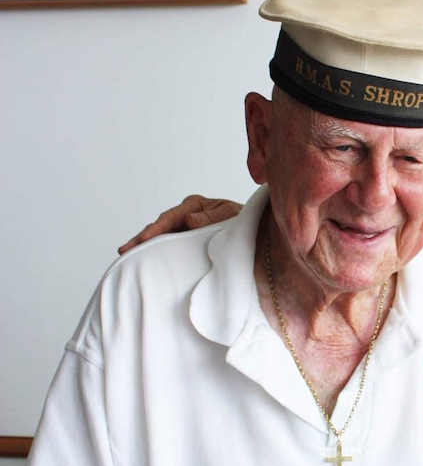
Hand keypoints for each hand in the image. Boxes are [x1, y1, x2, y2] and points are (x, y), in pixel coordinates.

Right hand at [118, 195, 241, 253]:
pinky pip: (169, 246)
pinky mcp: (186, 240)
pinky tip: (144, 261)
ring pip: (161, 237)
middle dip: (142, 238)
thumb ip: (211, 218)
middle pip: (160, 227)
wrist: (254, 230)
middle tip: (125, 250)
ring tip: (127, 258)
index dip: (156, 228)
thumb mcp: (230, 215)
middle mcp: (186, 214)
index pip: (171, 217)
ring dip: (145, 247)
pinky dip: (157, 252)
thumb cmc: (244, 219)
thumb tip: (189, 219)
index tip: (145, 238)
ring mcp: (184, 228)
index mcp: (194, 205)